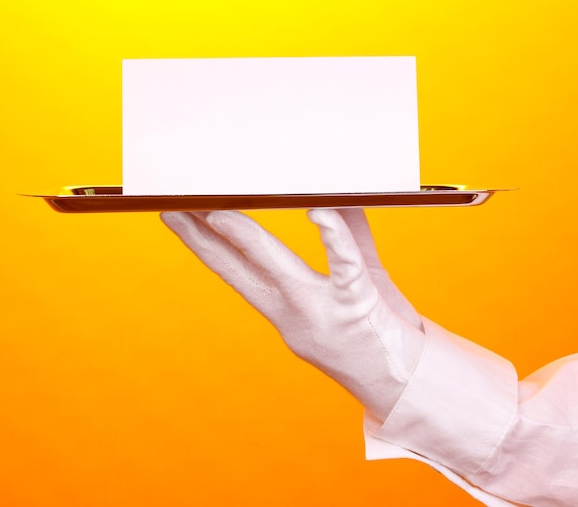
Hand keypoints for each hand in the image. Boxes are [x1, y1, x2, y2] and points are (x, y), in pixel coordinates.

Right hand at [161, 208, 424, 421]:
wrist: (403, 380)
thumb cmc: (374, 325)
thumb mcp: (348, 284)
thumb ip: (346, 236)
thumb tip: (332, 196)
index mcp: (284, 308)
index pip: (234, 271)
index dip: (202, 245)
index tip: (178, 219)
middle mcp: (293, 313)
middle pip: (238, 270)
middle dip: (201, 238)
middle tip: (174, 208)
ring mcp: (321, 309)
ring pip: (277, 268)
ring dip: (245, 239)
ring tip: (218, 215)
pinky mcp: (357, 303)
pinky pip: (344, 266)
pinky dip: (332, 237)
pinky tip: (317, 213)